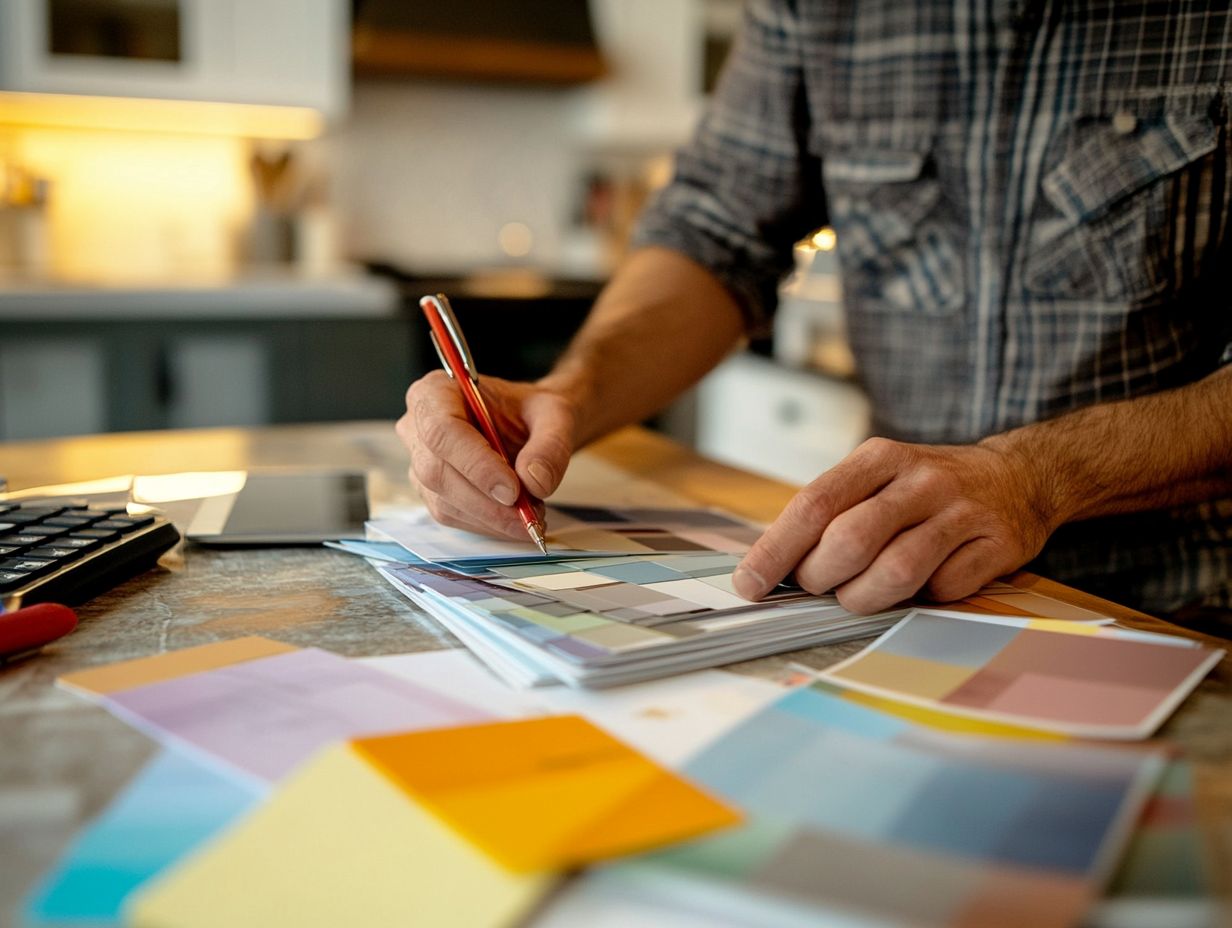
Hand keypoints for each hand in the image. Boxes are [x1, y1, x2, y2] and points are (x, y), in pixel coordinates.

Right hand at [396, 372, 577, 539]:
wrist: (530, 426)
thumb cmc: (533, 412)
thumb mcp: (555, 415)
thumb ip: (551, 444)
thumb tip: (535, 481)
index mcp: (436, 391)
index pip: (442, 430)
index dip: (475, 464)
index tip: (513, 490)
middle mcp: (418, 426)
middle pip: (437, 471)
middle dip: (486, 501)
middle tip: (529, 514)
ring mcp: (420, 461)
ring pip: (444, 501)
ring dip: (490, 517)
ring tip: (531, 515)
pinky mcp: (431, 491)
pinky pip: (452, 516)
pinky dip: (487, 524)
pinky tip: (514, 519)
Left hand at [732, 437, 1056, 613]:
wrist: (1020, 478)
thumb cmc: (925, 490)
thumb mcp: (877, 480)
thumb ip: (829, 515)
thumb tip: (769, 568)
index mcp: (880, 458)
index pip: (815, 504)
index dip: (776, 549)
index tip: (750, 584)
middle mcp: (922, 479)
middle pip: (851, 539)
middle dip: (820, 576)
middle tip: (816, 587)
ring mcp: (963, 511)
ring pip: (897, 569)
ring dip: (865, 597)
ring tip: (858, 596)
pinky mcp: (999, 544)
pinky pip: (945, 589)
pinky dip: (923, 598)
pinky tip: (921, 586)